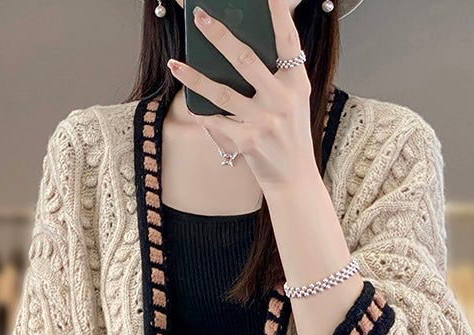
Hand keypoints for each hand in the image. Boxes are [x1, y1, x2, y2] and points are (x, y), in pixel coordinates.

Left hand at [167, 0, 317, 191]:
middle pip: (246, 60)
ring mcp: (265, 122)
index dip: (278, 14)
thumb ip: (276, 76)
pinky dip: (204, 114)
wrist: (294, 179)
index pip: (288, 41)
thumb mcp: (293, 102)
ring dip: (195, 77)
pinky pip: (218, 122)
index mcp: (297, 84)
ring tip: (176, 64)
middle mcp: (282, 100)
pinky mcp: (249, 143)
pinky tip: (191, 105)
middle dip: (220, 36)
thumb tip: (238, 49)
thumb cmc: (289, 136)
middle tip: (200, 17)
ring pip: (222, 93)